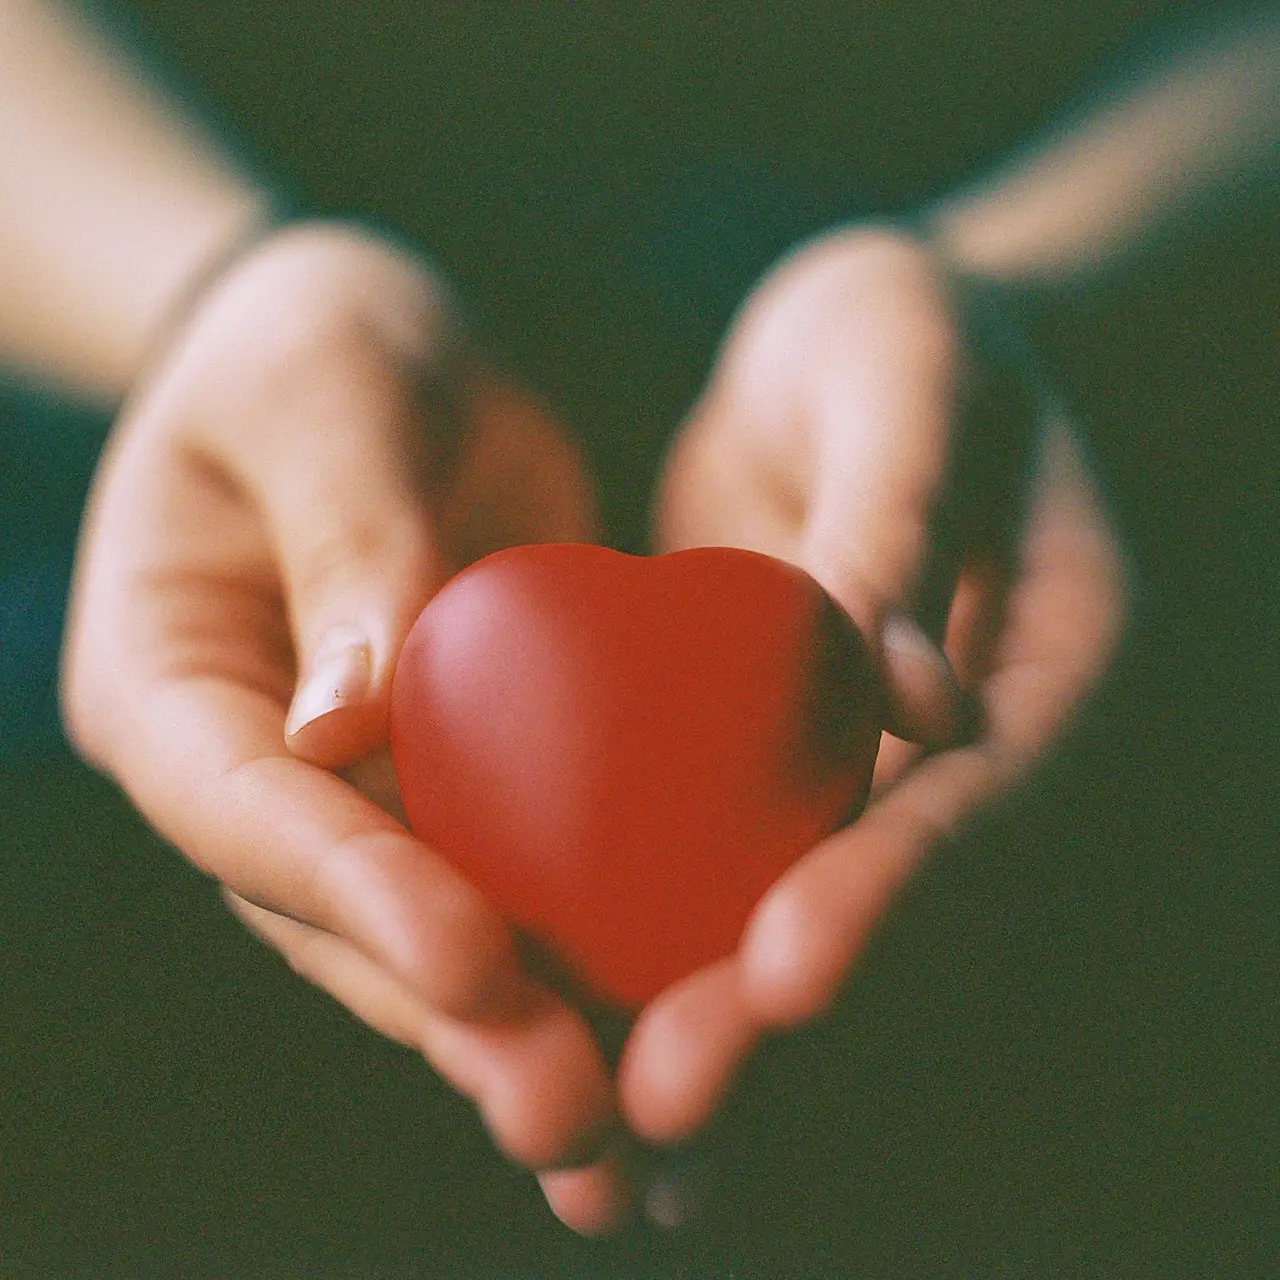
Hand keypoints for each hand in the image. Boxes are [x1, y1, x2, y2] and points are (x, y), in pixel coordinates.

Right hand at [60, 223, 630, 1232]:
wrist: (377, 360)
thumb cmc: (320, 347)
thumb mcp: (326, 394)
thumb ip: (343, 538)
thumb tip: (348, 721)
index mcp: (169, 684)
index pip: (247, 810)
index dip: (355, 891)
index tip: (473, 958)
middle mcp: (257, 767)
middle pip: (343, 918)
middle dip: (457, 1018)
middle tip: (571, 1109)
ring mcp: (360, 789)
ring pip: (437, 933)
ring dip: (531, 1032)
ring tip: (635, 1129)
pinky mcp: (460, 780)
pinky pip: (522, 876)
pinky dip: (591, 950)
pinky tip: (675, 1020)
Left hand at [616, 227, 1126, 1200]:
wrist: (854, 353)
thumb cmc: (902, 333)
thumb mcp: (905, 374)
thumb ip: (904, 513)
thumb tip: (903, 694)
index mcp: (1053, 663)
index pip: (980, 798)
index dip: (891, 894)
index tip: (782, 977)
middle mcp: (968, 749)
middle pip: (883, 905)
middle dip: (772, 1019)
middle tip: (661, 1109)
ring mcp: (870, 770)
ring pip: (793, 921)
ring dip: (703, 1037)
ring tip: (601, 1160)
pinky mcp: (772, 763)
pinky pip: (716, 870)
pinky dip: (649, 958)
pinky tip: (565, 1037)